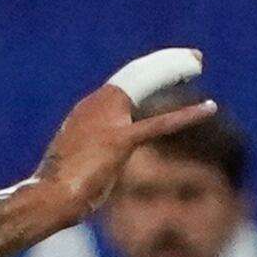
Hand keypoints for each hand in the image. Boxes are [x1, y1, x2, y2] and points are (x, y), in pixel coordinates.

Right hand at [24, 81, 222, 232]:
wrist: (46, 198)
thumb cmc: (58, 190)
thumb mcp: (78, 162)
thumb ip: (96, 153)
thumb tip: (105, 163)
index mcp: (88, 110)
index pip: (125, 84)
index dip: (150, 72)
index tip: (171, 67)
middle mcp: (97, 106)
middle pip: (137, 75)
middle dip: (166, 63)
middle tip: (194, 57)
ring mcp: (107, 120)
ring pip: (146, 84)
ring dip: (172, 69)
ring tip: (197, 62)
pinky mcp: (119, 140)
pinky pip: (160, 125)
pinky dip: (187, 115)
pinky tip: (210, 108)